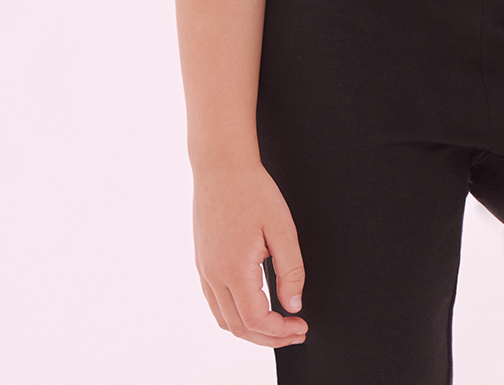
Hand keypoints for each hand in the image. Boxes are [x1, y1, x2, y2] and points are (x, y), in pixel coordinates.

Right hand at [192, 160, 307, 346]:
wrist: (221, 166)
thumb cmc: (254, 191)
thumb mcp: (282, 228)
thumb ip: (290, 270)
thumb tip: (294, 305)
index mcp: (234, 269)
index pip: (257, 320)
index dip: (281, 331)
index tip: (302, 325)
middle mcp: (214, 275)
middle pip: (239, 327)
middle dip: (269, 338)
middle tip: (296, 331)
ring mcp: (204, 270)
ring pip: (224, 320)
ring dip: (251, 330)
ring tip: (278, 325)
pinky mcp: (202, 262)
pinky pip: (215, 303)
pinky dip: (235, 315)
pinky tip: (255, 306)